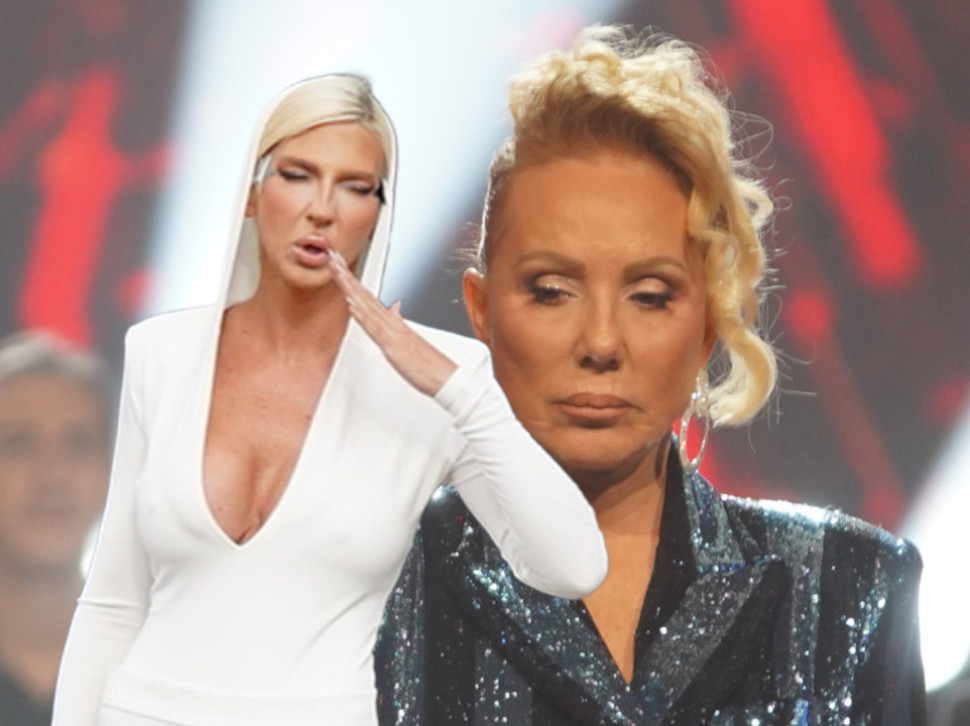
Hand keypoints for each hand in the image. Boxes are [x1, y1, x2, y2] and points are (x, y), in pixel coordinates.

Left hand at [328, 250, 457, 396]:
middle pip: (364, 294)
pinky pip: (374, 328)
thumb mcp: (408, 339)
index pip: (367, 297)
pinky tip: (351, 303)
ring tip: (336, 271)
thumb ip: (399, 321)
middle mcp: (391, 322)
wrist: (446, 377)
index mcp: (392, 322)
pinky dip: (362, 314)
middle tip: (332, 256)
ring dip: (350, 287)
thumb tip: (394, 307)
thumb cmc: (428, 364)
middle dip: (347, 275)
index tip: (339, 266)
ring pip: (366, 305)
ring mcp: (392, 332)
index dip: (352, 281)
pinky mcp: (392, 345)